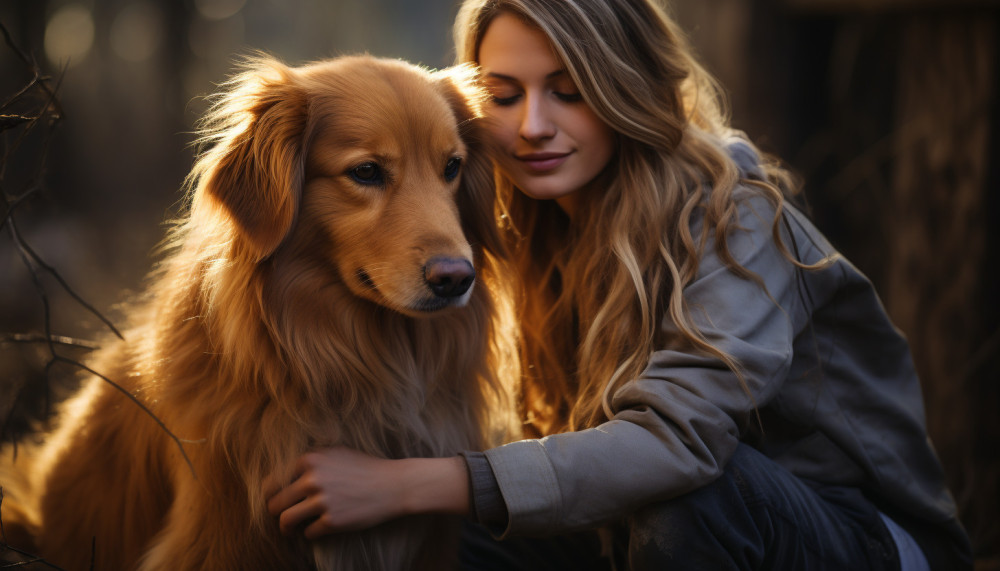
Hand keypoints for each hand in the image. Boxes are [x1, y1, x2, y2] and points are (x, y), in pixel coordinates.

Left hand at [265, 447, 470, 538]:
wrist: (393, 484)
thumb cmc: (364, 468)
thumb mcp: (336, 453)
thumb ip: (311, 460)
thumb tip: (284, 474)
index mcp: (310, 460)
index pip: (273, 481)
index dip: (273, 493)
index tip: (278, 500)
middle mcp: (312, 479)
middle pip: (275, 503)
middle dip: (276, 512)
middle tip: (283, 516)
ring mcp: (322, 501)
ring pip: (285, 521)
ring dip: (286, 528)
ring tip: (290, 529)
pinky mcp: (332, 522)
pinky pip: (307, 533)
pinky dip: (310, 533)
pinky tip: (319, 529)